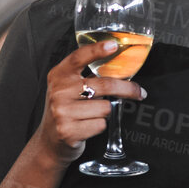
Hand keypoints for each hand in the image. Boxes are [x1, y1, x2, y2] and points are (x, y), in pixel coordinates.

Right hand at [36, 37, 146, 165]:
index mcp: (58, 76)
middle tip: (139, 93)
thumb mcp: (67, 89)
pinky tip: (87, 127)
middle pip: (105, 85)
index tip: (113, 45)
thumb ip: (84, 78)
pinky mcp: (69, 131)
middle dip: (127, 89)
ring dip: (106, 113)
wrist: (50, 142)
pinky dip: (100, 126)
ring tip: (92, 115)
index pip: (78, 58)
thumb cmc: (66, 111)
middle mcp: (58, 92)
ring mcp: (62, 112)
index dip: (96, 50)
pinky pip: (101, 124)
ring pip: (106, 107)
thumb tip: (120, 69)